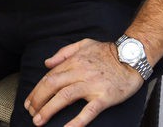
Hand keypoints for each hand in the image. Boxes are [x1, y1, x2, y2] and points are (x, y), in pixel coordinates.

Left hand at [24, 39, 143, 126]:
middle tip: (31, 113)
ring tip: (39, 121)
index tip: (29, 102)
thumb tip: (47, 63)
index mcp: (74, 61)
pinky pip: (88, 111)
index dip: (37, 90)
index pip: (50, 76)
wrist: (133, 57)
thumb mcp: (84, 44)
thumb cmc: (109, 52)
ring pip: (65, 97)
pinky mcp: (104, 97)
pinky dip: (76, 121)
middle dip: (38, 100)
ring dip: (49, 110)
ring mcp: (92, 85)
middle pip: (53, 86)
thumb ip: (64, 52)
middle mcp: (80, 72)